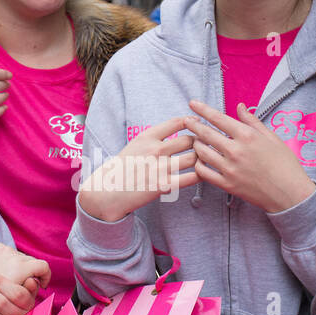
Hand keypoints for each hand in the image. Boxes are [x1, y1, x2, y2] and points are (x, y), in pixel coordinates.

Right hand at [77, 116, 198, 221]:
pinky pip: (192, 177)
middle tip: (207, 146)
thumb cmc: (124, 168)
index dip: (192, 122)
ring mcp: (160, 167)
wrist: (108, 191)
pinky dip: (201, 174)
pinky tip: (202, 174)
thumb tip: (179, 129)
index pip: (178, 122)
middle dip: (201, 142)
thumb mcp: (135, 145)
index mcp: (147, 136)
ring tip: (206, 160)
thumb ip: (156, 137)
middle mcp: (155, 149)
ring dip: (203, 158)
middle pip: (190, 140)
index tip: (198, 125)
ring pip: (194, 157)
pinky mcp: (164, 185)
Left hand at [185, 101, 314, 212]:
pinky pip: (205, 173)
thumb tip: (240, 106)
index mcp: (247, 136)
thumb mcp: (272, 137)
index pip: (219, 119)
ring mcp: (230, 169)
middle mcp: (236, 151)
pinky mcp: (227, 185)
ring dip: (196, 144)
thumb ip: (252, 121)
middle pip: (206, 134)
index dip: (203, 109)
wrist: (290, 193)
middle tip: (186, 120)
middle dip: (193, 125)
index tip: (193, 104)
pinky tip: (200, 160)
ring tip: (195, 140)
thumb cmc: (285, 164)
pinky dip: (199, 165)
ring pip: (202, 153)